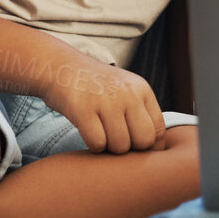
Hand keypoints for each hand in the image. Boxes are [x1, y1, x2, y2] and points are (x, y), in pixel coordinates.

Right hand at [41, 56, 166, 152]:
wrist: (59, 66)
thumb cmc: (94, 86)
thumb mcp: (125, 89)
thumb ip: (140, 113)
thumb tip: (155, 148)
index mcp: (142, 90)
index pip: (159, 130)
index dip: (150, 148)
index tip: (136, 151)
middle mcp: (129, 93)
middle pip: (144, 141)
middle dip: (130, 150)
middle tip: (115, 142)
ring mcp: (106, 100)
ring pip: (120, 146)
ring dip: (109, 149)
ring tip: (100, 134)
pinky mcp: (83, 109)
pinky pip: (98, 143)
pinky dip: (92, 146)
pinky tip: (88, 133)